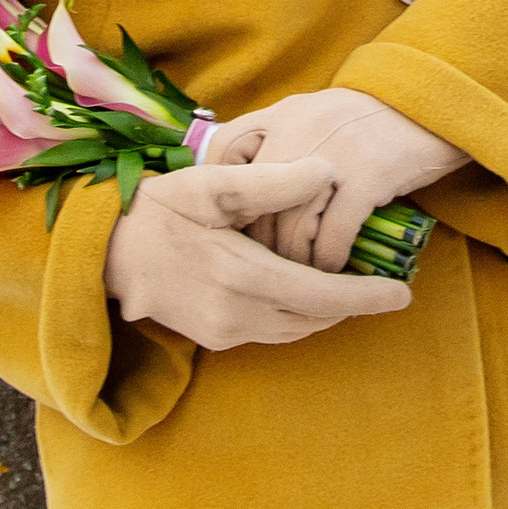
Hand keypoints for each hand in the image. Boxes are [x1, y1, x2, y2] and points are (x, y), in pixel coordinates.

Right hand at [101, 157, 413, 349]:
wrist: (105, 251)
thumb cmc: (162, 208)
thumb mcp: (215, 184)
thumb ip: (273, 181)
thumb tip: (329, 172)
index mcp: (242, 277)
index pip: (320, 296)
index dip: (364, 296)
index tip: (402, 294)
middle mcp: (236, 315)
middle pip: (313, 319)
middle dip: (352, 305)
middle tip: (386, 288)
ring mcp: (223, 331)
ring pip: (293, 330)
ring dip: (326, 311)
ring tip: (355, 287)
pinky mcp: (213, 336)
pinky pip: (271, 331)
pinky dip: (297, 314)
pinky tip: (306, 290)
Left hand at [201, 88, 465, 272]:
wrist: (435, 103)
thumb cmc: (374, 119)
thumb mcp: (319, 113)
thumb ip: (283, 138)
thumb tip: (247, 186)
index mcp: (284, 112)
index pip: (225, 151)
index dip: (223, 193)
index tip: (234, 221)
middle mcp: (300, 130)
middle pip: (254, 202)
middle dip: (257, 244)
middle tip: (266, 267)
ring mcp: (333, 154)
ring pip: (291, 227)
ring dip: (293, 263)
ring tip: (301, 277)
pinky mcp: (367, 177)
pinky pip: (332, 236)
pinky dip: (327, 262)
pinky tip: (333, 270)